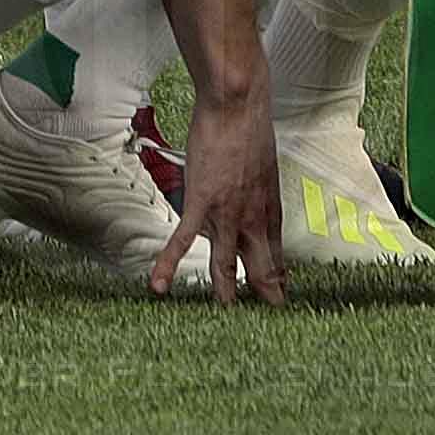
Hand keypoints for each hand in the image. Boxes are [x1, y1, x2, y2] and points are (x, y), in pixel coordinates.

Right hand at [152, 90, 289, 305]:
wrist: (237, 105)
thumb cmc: (250, 129)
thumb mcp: (266, 170)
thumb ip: (261, 196)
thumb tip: (258, 205)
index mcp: (270, 213)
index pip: (277, 262)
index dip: (275, 287)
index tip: (275, 305)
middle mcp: (254, 221)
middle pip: (260, 273)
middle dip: (260, 302)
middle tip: (258, 329)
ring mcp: (227, 215)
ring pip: (226, 267)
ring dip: (224, 295)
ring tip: (221, 317)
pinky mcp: (202, 203)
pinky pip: (184, 240)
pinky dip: (168, 264)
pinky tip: (158, 286)